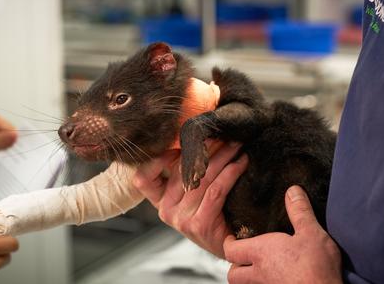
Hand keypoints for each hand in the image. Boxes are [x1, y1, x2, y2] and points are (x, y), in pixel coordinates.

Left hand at [0, 114, 16, 174]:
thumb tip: (15, 136)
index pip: (13, 130)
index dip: (18, 141)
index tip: (21, 152)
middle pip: (13, 141)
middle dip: (13, 150)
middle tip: (16, 161)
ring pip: (8, 150)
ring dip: (8, 158)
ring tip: (10, 167)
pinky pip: (2, 158)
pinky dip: (2, 163)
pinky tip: (4, 169)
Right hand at [132, 141, 247, 257]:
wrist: (232, 249)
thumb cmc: (213, 218)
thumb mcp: (192, 197)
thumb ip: (186, 175)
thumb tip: (197, 139)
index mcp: (159, 202)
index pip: (142, 178)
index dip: (156, 159)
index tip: (180, 143)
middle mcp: (166, 211)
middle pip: (182, 169)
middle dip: (205, 148)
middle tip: (224, 134)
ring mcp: (181, 219)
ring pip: (202, 177)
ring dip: (223, 156)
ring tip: (237, 145)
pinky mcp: (199, 224)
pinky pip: (216, 189)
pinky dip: (231, 172)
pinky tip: (241, 163)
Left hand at [224, 185, 341, 283]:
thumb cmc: (316, 268)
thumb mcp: (311, 232)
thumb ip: (299, 211)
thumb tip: (292, 192)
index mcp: (261, 252)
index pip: (230, 249)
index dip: (229, 243)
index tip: (235, 236)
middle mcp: (259, 274)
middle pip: (232, 274)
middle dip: (234, 265)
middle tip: (244, 255)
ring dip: (248, 277)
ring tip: (260, 267)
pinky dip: (264, 283)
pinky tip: (278, 277)